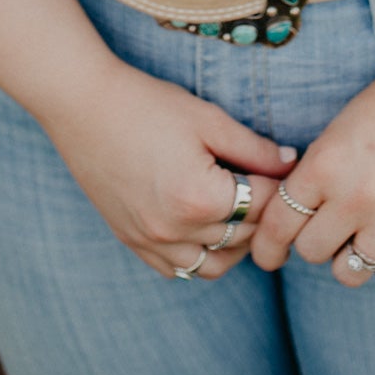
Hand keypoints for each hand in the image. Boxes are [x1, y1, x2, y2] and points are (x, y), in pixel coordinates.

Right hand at [41, 56, 295, 280]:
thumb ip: (254, 148)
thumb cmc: (148, 104)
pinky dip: (199, 255)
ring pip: (215, 265)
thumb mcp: (208, 119)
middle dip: (262, 211)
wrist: (84, 106)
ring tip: (238, 207)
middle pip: (243, 237)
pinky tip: (204, 224)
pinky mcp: (133, 241)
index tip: (283, 166)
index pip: (263, 205)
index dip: (279, 183)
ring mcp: (151, 241)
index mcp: (200, 199)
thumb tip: (291, 163)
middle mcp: (175, 231)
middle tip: (266, 183)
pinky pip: (179, 270)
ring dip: (235, 242)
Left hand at [250, 55, 374, 292]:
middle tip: (335, 220)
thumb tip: (283, 230)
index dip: (267, 246)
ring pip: (348, 274)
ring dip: (352, 256)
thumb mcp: (334, 135)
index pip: (277, 225)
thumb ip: (309, 180)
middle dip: (318, 239)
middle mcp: (356, 195)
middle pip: (311, 251)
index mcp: (324, 164)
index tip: (270, 256)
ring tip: (368, 227)